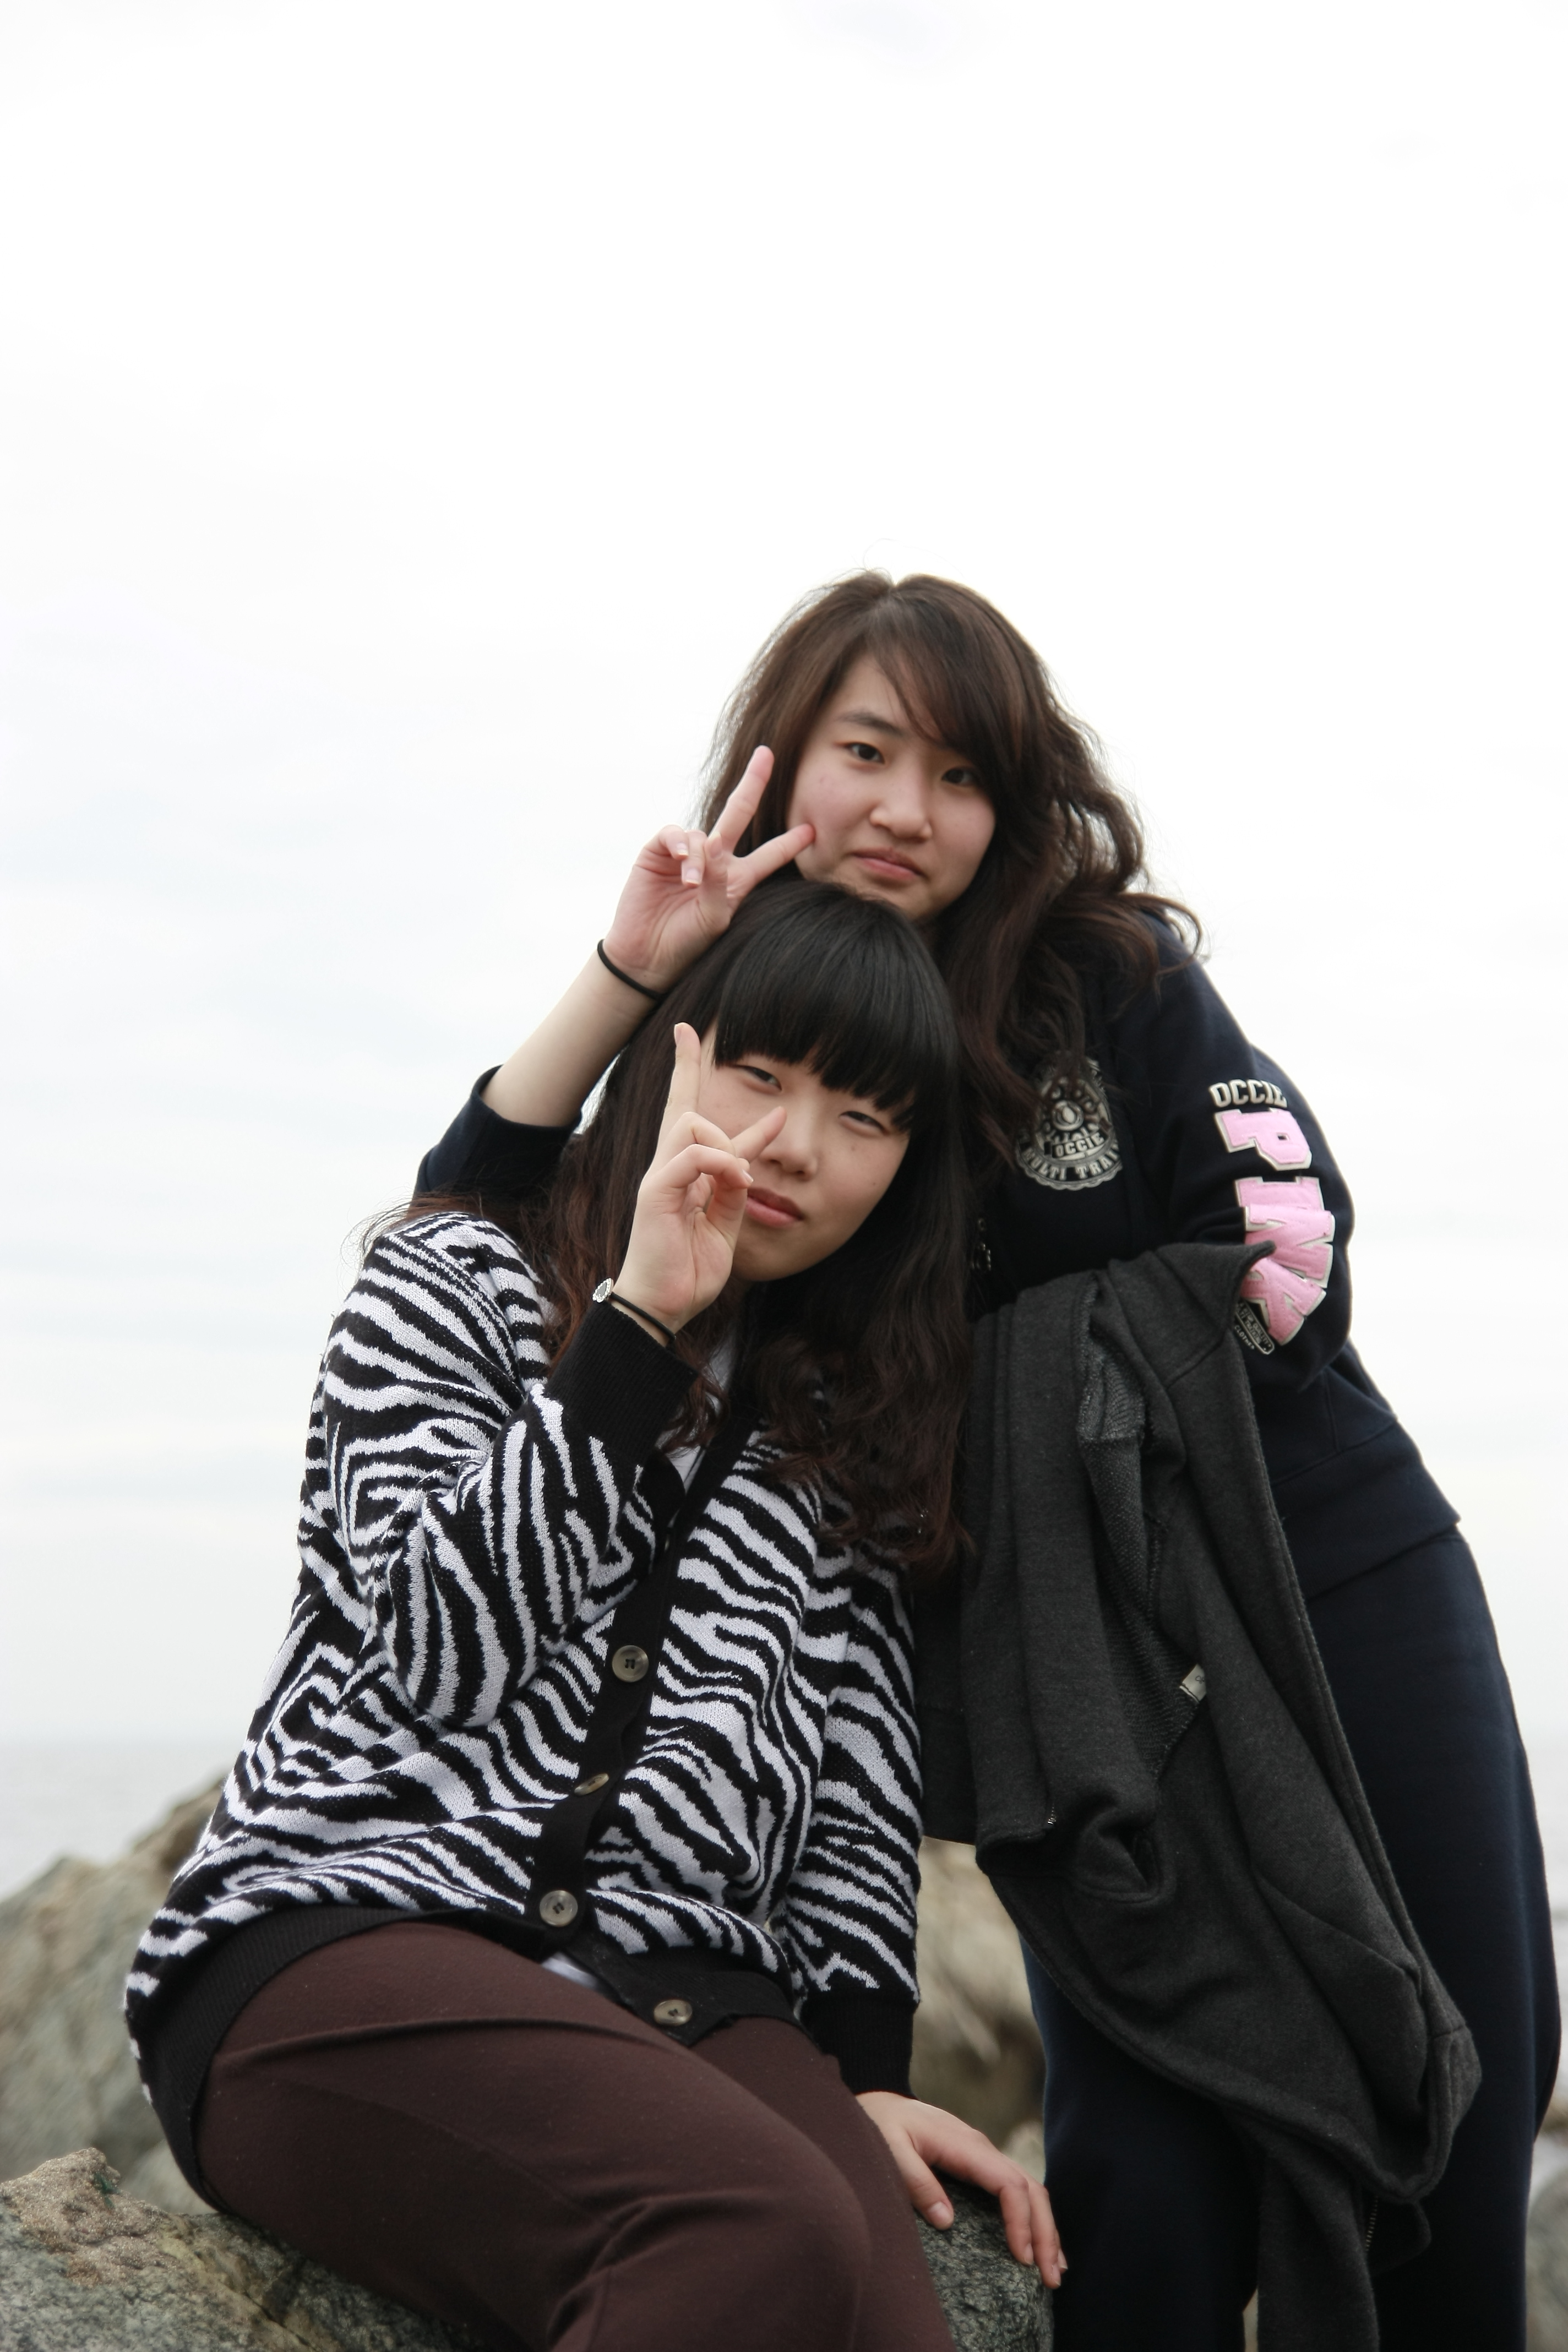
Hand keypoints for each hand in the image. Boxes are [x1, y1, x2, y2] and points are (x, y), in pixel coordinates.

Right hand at [599, 748, 814, 992]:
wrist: (647, 957)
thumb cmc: (687, 943)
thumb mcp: (715, 918)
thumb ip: (720, 883)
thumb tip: (712, 845)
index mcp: (737, 880)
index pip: (768, 856)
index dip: (788, 842)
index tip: (810, 830)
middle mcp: (714, 860)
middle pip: (737, 814)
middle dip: (752, 784)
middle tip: (766, 755)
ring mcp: (685, 854)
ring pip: (701, 833)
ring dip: (699, 856)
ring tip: (691, 884)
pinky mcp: (657, 853)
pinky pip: (674, 834)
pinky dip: (679, 844)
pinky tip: (682, 862)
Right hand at [614, 1024, 784, 1331]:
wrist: (664, 1307)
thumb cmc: (688, 1271)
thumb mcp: (724, 1227)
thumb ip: (733, 1190)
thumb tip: (748, 1158)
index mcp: (682, 1174)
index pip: (684, 1111)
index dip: (687, 1068)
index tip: (687, 1031)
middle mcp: (666, 1168)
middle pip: (683, 1105)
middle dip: (694, 1076)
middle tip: (742, 1153)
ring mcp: (657, 1178)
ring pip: (690, 1123)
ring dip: (726, 1145)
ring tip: (742, 1180)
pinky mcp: (654, 1192)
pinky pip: (691, 1155)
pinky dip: (721, 1163)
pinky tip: (738, 1183)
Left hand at [855, 2092, 1064, 2284]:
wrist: (879, 2106)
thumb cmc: (881, 2126)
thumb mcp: (890, 2149)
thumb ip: (917, 2182)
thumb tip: (948, 2221)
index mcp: (966, 2146)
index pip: (1009, 2184)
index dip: (1021, 2221)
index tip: (1022, 2259)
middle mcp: (983, 2150)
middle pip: (1030, 2189)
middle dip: (1045, 2234)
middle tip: (1051, 2278)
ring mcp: (984, 2157)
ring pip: (1030, 2190)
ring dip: (1045, 2230)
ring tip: (1054, 2271)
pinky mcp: (979, 2166)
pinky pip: (1016, 2191)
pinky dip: (1033, 2219)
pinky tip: (1037, 2246)